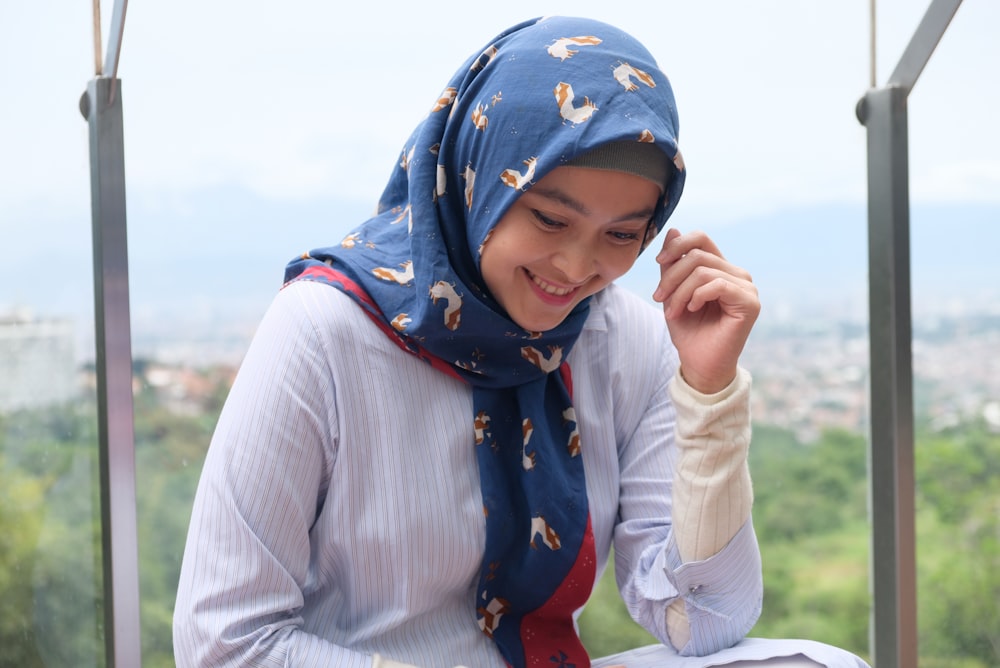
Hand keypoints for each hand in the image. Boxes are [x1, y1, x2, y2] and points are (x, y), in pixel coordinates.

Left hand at [652, 228, 758, 393]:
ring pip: (703, 270)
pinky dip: (697, 296)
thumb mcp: (672, 292)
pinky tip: (691, 309)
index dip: (677, 245)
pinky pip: (717, 284)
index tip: (658, 262)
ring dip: (680, 291)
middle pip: (698, 255)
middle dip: (671, 277)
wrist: (699, 364)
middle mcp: (737, 274)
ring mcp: (746, 287)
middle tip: (658, 298)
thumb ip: (673, 264)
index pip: (701, 238)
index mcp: (721, 269)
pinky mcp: (750, 302)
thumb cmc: (688, 331)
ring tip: (672, 311)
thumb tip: (673, 230)